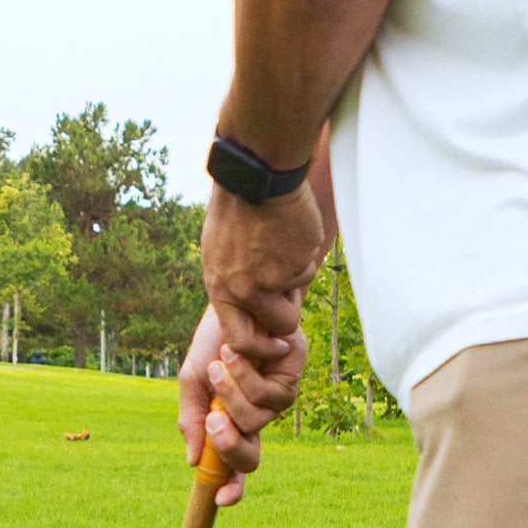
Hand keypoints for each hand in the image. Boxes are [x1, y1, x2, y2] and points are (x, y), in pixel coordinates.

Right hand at [177, 304, 306, 506]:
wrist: (237, 303)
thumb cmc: (214, 340)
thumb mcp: (193, 379)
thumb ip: (192, 419)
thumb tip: (193, 461)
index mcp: (228, 422)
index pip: (231, 466)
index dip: (229, 487)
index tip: (219, 500)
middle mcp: (253, 418)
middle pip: (250, 459)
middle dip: (230, 446)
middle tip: (214, 421)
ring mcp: (274, 402)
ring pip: (256, 423)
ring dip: (233, 394)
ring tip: (220, 364)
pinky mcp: (291, 381)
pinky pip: (271, 397)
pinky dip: (248, 376)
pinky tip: (238, 352)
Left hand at [201, 180, 325, 370]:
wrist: (255, 179)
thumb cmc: (233, 212)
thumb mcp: (217, 255)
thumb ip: (231, 286)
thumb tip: (247, 313)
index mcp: (223, 290)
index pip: (241, 342)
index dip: (263, 349)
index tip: (278, 344)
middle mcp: (248, 290)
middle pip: (281, 325)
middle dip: (290, 313)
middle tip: (290, 292)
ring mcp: (276, 277)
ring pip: (299, 289)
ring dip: (295, 272)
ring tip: (278, 241)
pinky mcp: (300, 261)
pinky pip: (309, 265)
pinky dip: (303, 251)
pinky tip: (289, 230)